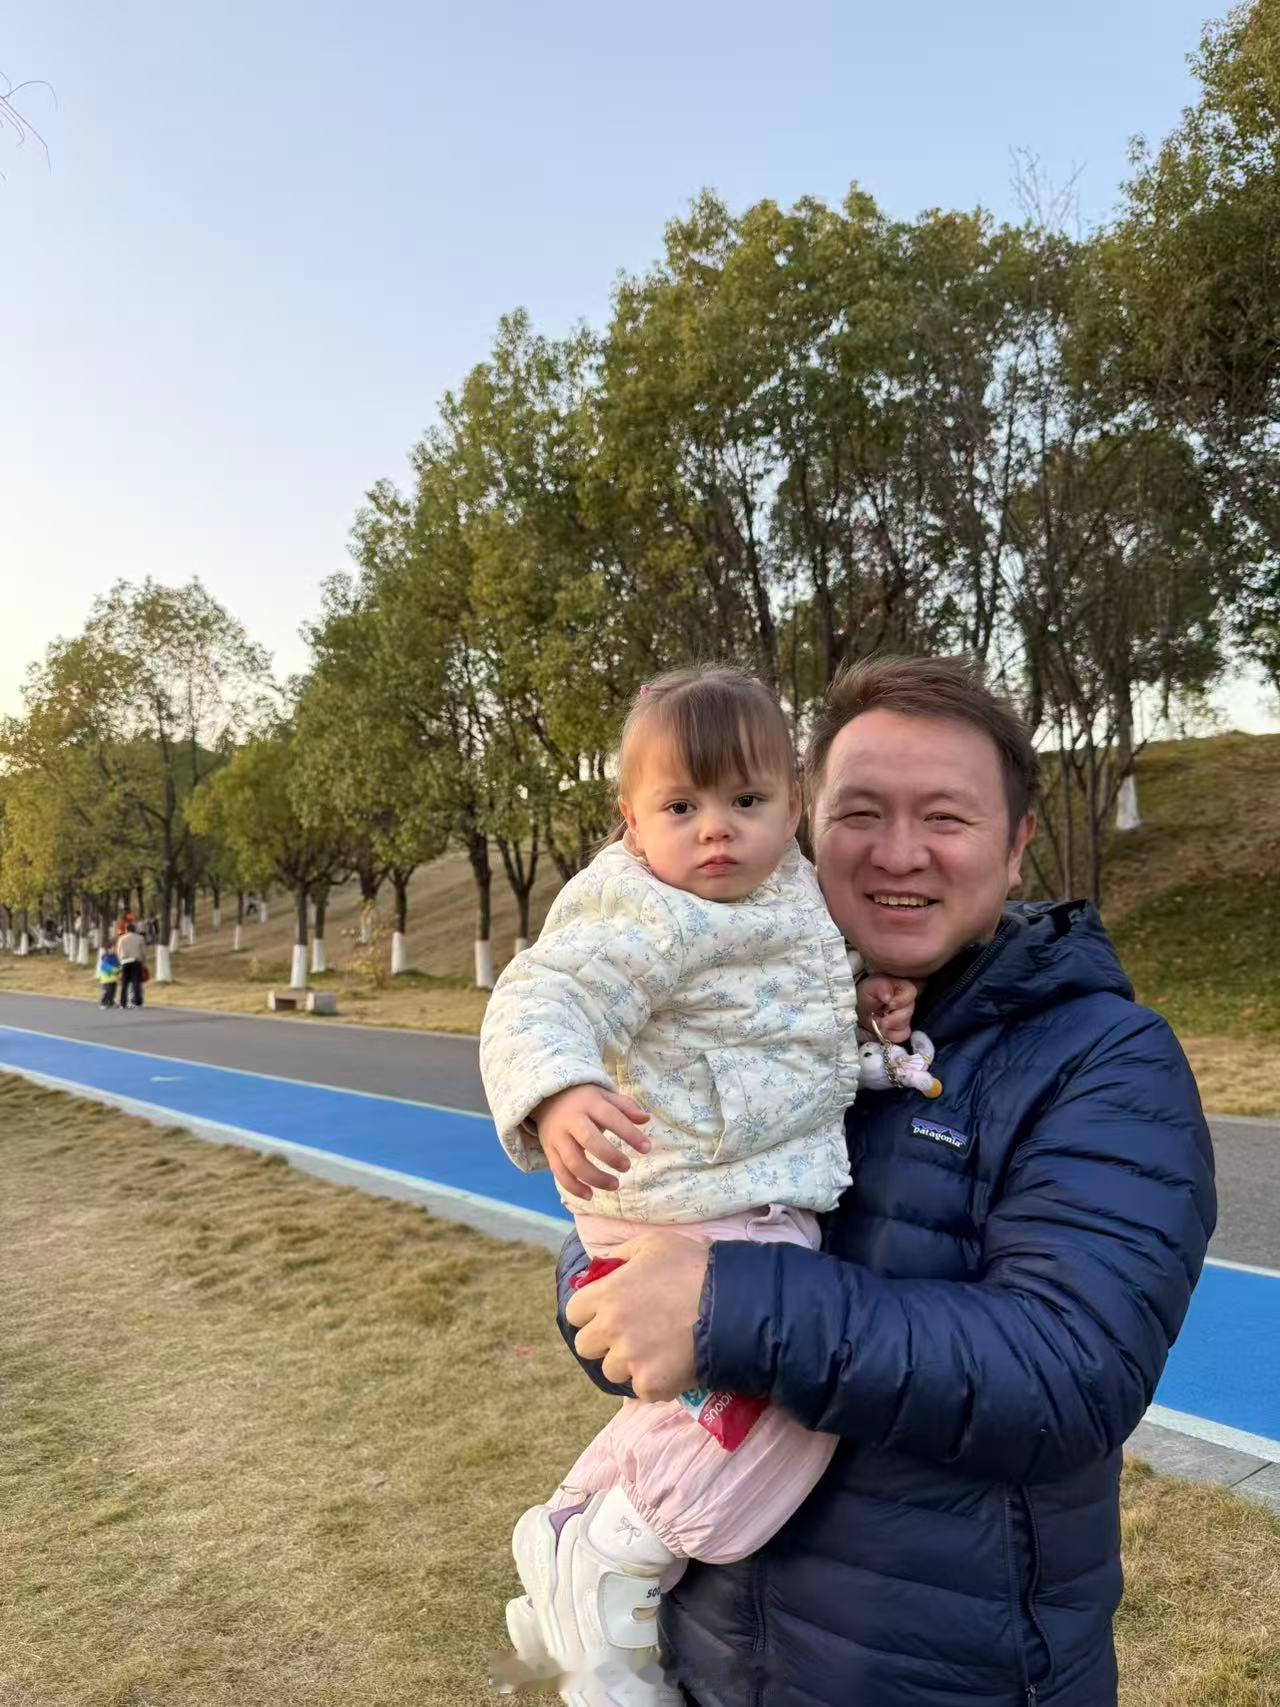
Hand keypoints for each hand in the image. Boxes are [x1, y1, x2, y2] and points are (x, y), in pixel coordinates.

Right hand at [533, 1085, 650, 1200]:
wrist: (547, 1099)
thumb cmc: (584, 1100)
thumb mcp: (605, 1096)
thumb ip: (626, 1107)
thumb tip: (646, 1119)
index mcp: (589, 1104)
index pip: (612, 1118)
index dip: (630, 1134)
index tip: (646, 1149)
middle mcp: (572, 1120)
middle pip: (589, 1140)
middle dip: (610, 1156)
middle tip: (627, 1167)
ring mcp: (558, 1137)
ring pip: (573, 1161)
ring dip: (594, 1177)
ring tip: (615, 1185)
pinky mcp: (549, 1151)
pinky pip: (559, 1172)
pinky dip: (573, 1187)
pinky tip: (590, 1195)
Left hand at [565, 1230, 705, 1400]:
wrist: (732, 1301)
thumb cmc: (692, 1265)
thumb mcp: (653, 1243)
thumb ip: (621, 1254)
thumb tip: (600, 1263)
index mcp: (606, 1294)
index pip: (574, 1313)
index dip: (590, 1312)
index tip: (607, 1311)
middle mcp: (611, 1328)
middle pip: (585, 1346)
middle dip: (603, 1340)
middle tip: (629, 1333)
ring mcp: (631, 1359)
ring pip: (612, 1370)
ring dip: (628, 1363)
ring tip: (656, 1349)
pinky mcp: (652, 1383)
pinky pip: (642, 1390)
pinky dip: (655, 1382)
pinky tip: (672, 1365)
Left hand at [857, 973, 917, 1045]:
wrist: (863, 1005)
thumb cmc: (870, 992)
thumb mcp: (871, 986)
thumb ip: (881, 988)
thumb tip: (888, 997)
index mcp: (903, 989)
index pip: (910, 994)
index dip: (901, 1001)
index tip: (890, 1004)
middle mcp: (908, 1003)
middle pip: (908, 1013)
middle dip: (893, 1019)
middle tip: (881, 1021)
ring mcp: (906, 1018)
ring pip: (905, 1026)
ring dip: (890, 1028)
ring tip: (878, 1024)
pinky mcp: (901, 1029)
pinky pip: (902, 1036)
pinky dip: (891, 1036)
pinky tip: (882, 1031)